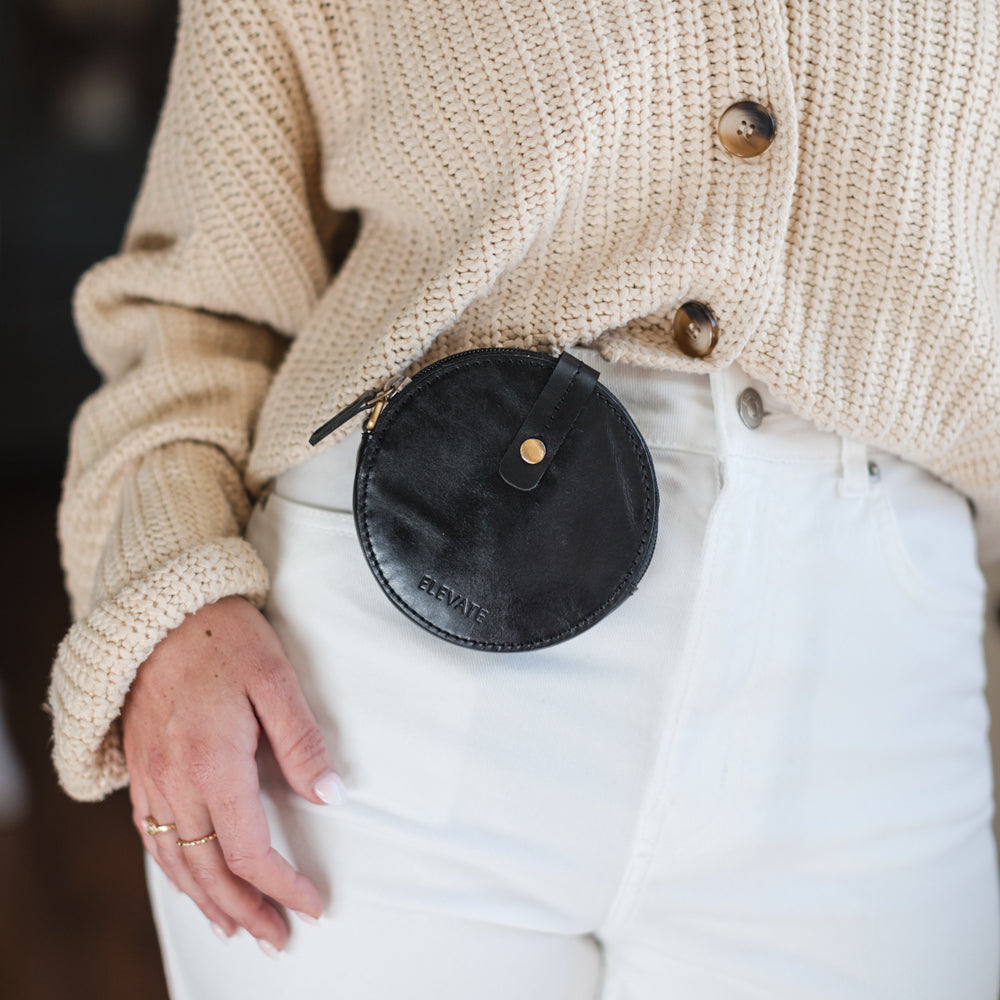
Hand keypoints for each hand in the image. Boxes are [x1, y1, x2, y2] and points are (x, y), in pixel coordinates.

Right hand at [122, 596, 340, 952]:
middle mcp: (174, 781)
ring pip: (174, 862)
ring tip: (236, 928)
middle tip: (278, 938)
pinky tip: (190, 881)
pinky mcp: (140, 768)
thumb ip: (303, 742)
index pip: (249, 850)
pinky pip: (152, 837)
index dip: (282, 886)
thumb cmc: (225, 638)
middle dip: (246, 910)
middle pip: (208, 870)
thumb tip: (331, 796)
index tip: (312, 904)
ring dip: (207, 902)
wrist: (163, 608)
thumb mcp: (276, 680)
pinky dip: (174, 871)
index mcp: (212, 763)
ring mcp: (150, 777)